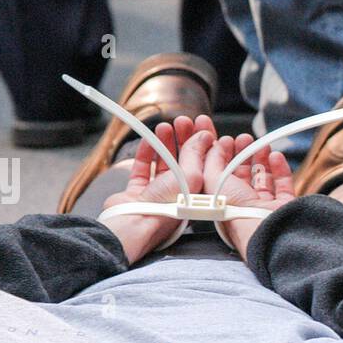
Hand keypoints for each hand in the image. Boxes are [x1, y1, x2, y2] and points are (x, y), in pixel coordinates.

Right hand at [100, 115, 200, 262]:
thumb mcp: (190, 175)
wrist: (137, 222)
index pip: (205, 162)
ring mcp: (159, 195)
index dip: (204, 141)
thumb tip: (205, 135)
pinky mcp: (139, 194)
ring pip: (164, 163)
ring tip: (165, 125)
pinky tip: (148, 140)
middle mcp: (180, 195)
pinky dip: (146, 154)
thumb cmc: (168, 206)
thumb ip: (196, 153)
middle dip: (184, 138)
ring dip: (165, 143)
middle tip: (182, 120)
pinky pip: (143, 170)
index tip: (200, 123)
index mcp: (198, 193)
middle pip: (185, 160)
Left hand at [190, 130, 295, 255]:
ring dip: (262, 159)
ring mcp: (263, 206)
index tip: (229, 140)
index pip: (223, 174)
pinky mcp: (283, 206)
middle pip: (243, 174)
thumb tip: (216, 145)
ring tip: (262, 144)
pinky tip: (276, 156)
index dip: (226, 155)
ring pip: (263, 178)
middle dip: (244, 154)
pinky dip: (280, 169)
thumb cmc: (235, 210)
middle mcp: (243, 204)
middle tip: (246, 139)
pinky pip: (283, 185)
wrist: (260, 228)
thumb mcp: (213, 179)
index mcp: (224, 200)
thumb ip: (212, 160)